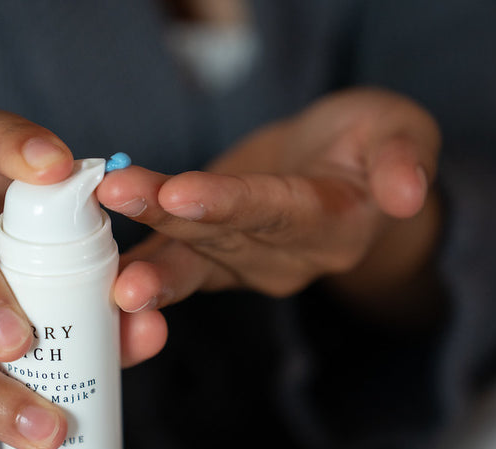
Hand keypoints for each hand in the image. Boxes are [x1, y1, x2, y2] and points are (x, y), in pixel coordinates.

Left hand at [98, 88, 442, 325]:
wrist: (342, 175)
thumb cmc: (372, 146)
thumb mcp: (402, 137)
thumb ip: (403, 162)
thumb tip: (407, 194)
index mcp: (332, 225)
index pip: (277, 213)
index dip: (229, 205)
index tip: (181, 192)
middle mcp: (283, 256)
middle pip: (220, 237)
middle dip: (166, 219)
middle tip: (116, 197)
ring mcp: (242, 263)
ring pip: (188, 257)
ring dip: (142, 249)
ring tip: (98, 240)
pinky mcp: (211, 257)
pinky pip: (169, 263)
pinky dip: (130, 263)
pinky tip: (87, 259)